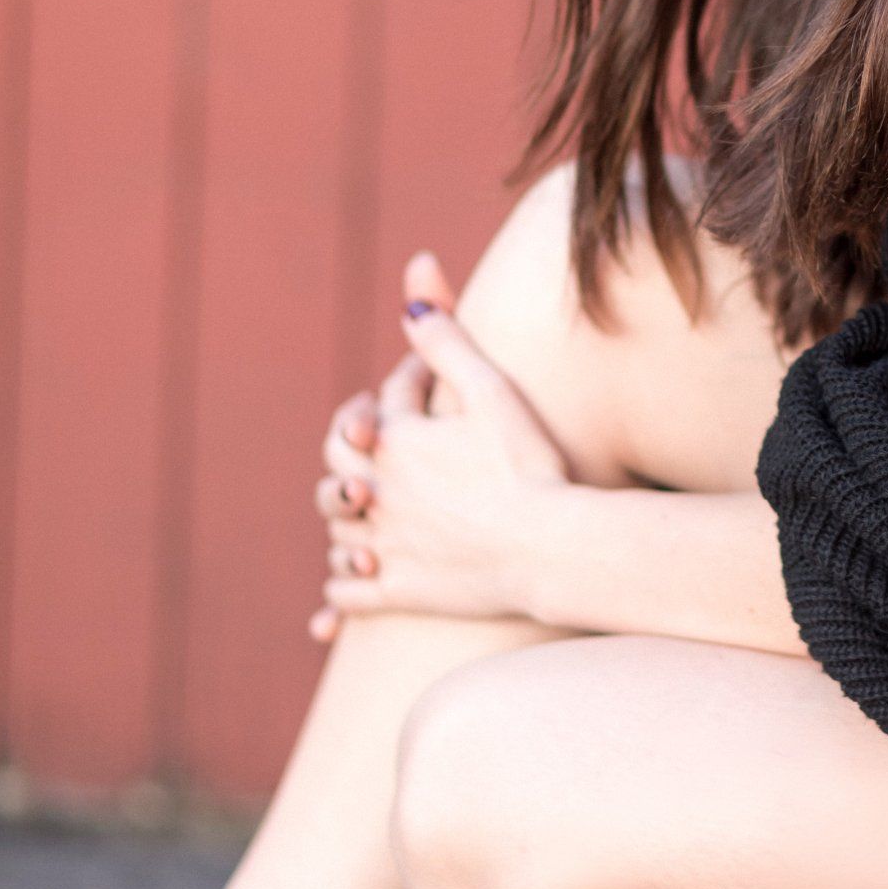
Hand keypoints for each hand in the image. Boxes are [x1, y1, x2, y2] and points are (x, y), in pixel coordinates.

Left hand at [308, 251, 571, 638]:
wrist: (550, 547)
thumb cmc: (528, 466)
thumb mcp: (491, 392)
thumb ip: (446, 343)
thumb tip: (411, 295)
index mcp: (395, 441)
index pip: (371, 407)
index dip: (390, 391)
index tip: (413, 384)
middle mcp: (377, 492)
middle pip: (337, 466)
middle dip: (350, 451)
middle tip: (370, 445)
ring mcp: (384, 545)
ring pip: (337, 529)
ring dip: (343, 517)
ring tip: (361, 511)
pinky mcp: (399, 591)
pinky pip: (347, 593)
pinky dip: (341, 586)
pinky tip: (355, 578)